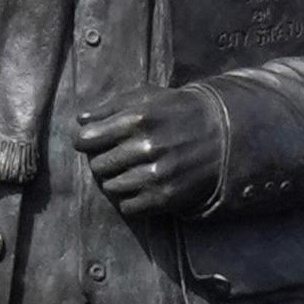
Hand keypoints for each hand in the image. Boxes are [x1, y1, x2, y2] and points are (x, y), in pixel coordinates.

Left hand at [72, 86, 225, 219]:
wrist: (223, 135)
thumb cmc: (179, 112)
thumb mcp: (148, 96)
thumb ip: (111, 105)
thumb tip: (80, 120)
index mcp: (137, 119)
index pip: (87, 139)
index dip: (85, 141)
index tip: (91, 142)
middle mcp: (145, 147)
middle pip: (98, 165)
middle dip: (102, 161)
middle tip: (117, 157)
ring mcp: (156, 174)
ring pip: (111, 188)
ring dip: (116, 181)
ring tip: (131, 171)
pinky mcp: (165, 197)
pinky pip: (128, 207)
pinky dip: (130, 199)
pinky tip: (142, 186)